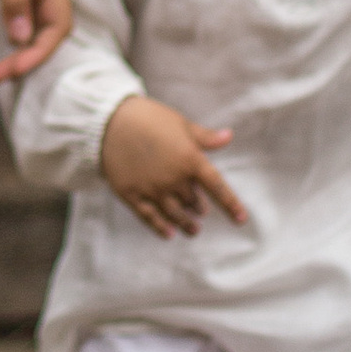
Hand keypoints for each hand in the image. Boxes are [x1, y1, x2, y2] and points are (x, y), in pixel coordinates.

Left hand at [0, 0, 72, 81]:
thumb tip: (22, 39)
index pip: (58, 25)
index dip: (40, 52)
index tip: (15, 71)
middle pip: (51, 29)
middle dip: (29, 57)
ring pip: (40, 24)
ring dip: (23, 49)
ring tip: (0, 70)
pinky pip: (30, 14)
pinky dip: (20, 33)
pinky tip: (8, 46)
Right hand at [99, 94, 243, 238]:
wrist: (108, 120)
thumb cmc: (149, 117)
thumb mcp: (180, 124)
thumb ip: (205, 137)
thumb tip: (229, 136)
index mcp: (190, 159)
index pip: (217, 187)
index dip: (231, 204)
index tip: (242, 219)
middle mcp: (174, 178)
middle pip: (193, 202)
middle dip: (199, 207)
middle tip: (201, 210)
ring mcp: (152, 189)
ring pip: (175, 214)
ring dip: (186, 223)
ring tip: (193, 230)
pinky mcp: (132, 194)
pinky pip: (150, 217)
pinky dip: (161, 227)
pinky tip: (169, 234)